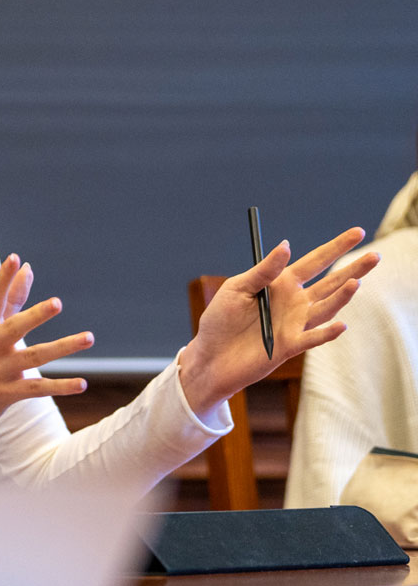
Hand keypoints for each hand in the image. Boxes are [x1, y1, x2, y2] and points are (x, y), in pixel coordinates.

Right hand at [0, 254, 92, 447]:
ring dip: (63, 347)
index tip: (14, 258)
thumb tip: (28, 267)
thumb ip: (9, 300)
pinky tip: (82, 383)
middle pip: (13, 328)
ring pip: (34, 357)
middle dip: (35, 316)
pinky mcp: (3, 396)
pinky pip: (37, 388)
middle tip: (57, 303)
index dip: (2, 279)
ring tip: (89, 337)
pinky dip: (60, 386)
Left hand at [179, 227, 380, 417]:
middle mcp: (294, 302)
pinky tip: (340, 324)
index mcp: (281, 283)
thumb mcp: (237, 288)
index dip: (337, 246)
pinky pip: (312, 338)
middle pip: (330, 282)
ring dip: (342, 296)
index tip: (358, 231)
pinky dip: (327, 332)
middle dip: (353, 268)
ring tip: (355, 281)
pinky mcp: (290, 346)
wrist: (210, 354)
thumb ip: (263, 271)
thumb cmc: (220, 319)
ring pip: (326, 308)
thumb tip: (286, 245)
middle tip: (375, 255)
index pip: (315, 261)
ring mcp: (295, 324)